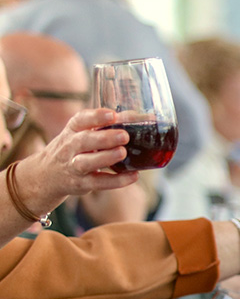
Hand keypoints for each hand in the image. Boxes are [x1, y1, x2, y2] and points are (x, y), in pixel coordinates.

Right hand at [20, 110, 139, 207]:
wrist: (46, 175)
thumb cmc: (72, 149)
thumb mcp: (80, 134)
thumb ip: (104, 126)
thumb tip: (136, 117)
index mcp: (72, 131)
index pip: (80, 120)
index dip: (96, 117)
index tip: (112, 115)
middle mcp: (70, 147)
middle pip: (84, 141)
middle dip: (104, 138)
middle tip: (124, 135)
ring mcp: (74, 167)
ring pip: (87, 162)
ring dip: (106, 157)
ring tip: (122, 152)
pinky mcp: (81, 184)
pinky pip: (99, 182)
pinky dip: (117, 180)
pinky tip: (133, 175)